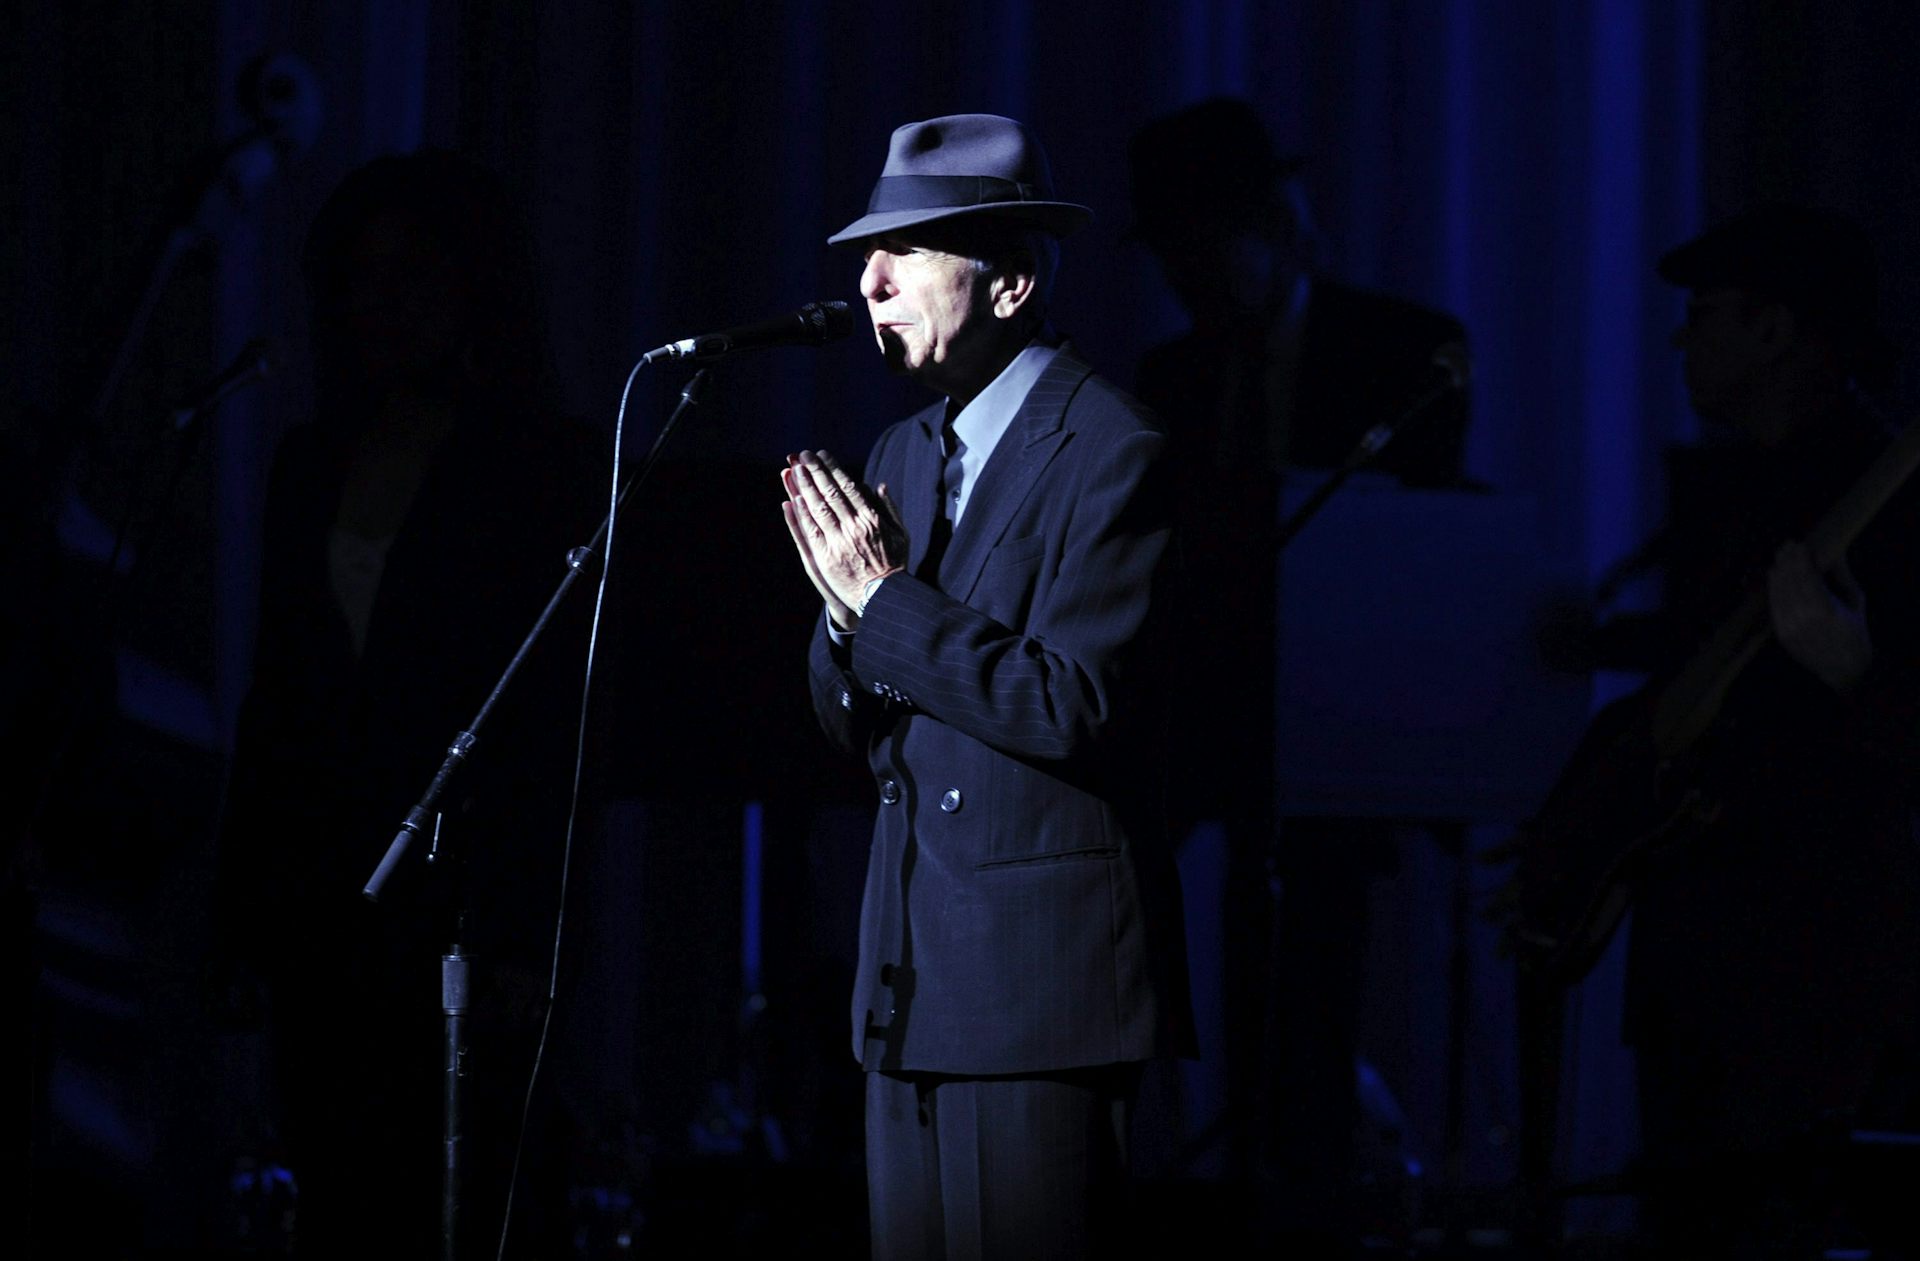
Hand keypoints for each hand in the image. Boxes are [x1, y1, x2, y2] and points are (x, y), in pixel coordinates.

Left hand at [781, 449, 908, 626]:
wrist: (883, 596)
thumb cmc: (894, 564)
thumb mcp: (901, 533)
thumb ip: (890, 508)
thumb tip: (879, 485)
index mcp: (872, 518)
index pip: (848, 486)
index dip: (833, 468)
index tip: (822, 454)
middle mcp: (854, 527)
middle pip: (830, 493)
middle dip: (815, 471)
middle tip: (803, 455)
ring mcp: (839, 542)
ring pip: (818, 508)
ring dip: (805, 487)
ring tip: (793, 470)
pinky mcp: (827, 558)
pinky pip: (811, 532)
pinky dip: (802, 515)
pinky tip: (793, 499)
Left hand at [1768, 541, 1871, 691]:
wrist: (1843, 666)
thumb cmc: (1854, 631)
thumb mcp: (1855, 601)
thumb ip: (1842, 575)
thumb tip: (1833, 550)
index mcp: (1826, 610)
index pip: (1807, 577)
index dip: (1800, 559)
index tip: (1799, 544)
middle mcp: (1804, 618)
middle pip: (1791, 582)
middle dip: (1788, 561)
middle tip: (1786, 545)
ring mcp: (1790, 627)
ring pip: (1779, 592)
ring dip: (1779, 572)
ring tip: (1780, 557)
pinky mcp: (1782, 634)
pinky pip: (1775, 605)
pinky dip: (1774, 588)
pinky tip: (1775, 576)